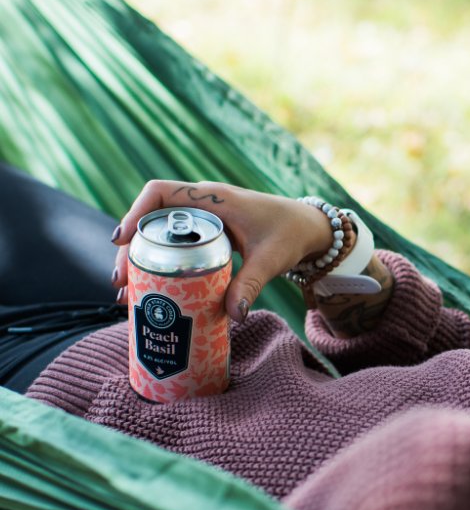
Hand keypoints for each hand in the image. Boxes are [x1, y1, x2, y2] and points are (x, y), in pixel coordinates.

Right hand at [111, 180, 333, 320]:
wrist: (309, 228)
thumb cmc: (290, 234)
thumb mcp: (270, 259)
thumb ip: (251, 284)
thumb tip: (234, 317)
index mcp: (214, 199)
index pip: (160, 193)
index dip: (135, 212)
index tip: (120, 240)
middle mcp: (202, 205)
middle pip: (151, 220)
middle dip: (130, 249)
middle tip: (121, 282)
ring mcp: (203, 220)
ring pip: (159, 234)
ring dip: (140, 260)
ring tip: (127, 293)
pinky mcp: (206, 236)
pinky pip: (174, 244)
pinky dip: (159, 263)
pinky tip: (150, 290)